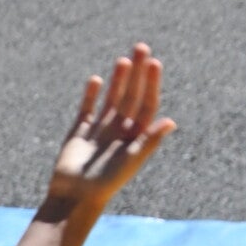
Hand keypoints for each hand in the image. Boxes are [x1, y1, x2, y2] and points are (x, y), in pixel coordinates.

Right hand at [44, 43, 176, 219]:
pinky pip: (87, 109)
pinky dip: (91, 95)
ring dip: (119, 79)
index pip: (147, 103)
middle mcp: (120, 130)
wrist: (74, 198)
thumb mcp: (131, 161)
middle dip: (137, 72)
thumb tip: (171, 122)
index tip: (154, 63)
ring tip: (124, 59)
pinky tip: (97, 79)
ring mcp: (100, 130)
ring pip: (112, 99)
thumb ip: (149, 140)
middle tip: (142, 47)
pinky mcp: (79, 133)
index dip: (151, 83)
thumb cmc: (106, 183)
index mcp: (136, 137)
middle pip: (131, 95)